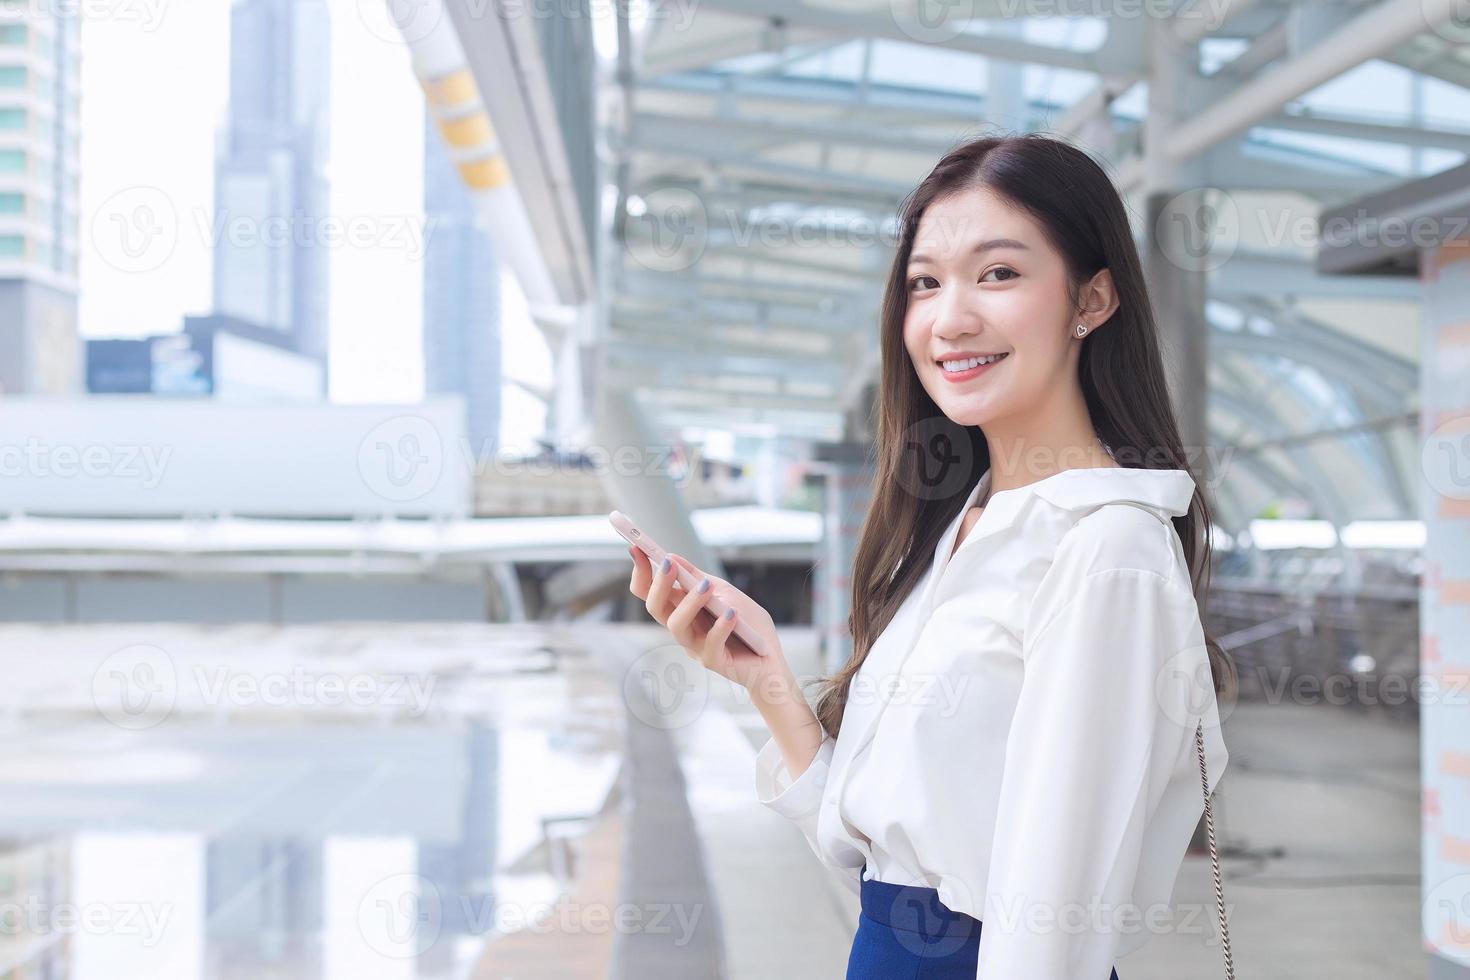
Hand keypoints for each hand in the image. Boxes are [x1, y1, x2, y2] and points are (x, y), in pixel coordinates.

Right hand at [627, 547, 786, 691]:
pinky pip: (711, 644)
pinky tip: (731, 613)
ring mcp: (695, 647)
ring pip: (677, 626)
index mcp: (682, 610)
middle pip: (655, 608)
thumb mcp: (725, 592)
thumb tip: (671, 556)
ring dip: (689, 603)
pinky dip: (720, 627)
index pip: (651, 593)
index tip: (636, 548)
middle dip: (658, 584)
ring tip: (705, 586)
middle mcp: (683, 628)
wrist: (771, 659)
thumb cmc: (748, 625)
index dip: (641, 572)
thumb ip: (699, 577)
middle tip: (668, 564)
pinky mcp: (714, 661)